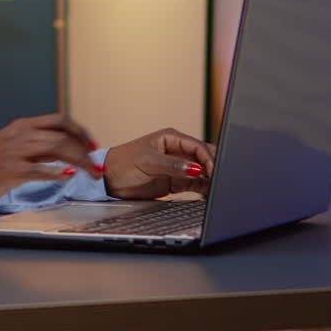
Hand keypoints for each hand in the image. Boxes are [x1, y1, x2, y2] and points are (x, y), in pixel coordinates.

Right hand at [0, 114, 101, 203]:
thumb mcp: (14, 145)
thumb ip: (38, 144)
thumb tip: (67, 150)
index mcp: (23, 125)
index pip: (59, 120)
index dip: (80, 131)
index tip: (92, 145)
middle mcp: (21, 134)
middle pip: (63, 137)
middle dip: (85, 152)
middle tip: (96, 166)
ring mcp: (16, 151)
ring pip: (57, 149)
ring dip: (80, 163)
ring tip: (90, 174)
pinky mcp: (11, 170)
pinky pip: (41, 170)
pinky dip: (57, 173)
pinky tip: (68, 176)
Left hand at [102, 127, 216, 198]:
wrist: (109, 181)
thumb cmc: (123, 164)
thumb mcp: (147, 162)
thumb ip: (172, 165)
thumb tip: (196, 169)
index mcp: (171, 138)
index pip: (197, 146)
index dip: (208, 158)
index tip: (214, 170)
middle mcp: (177, 151)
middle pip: (204, 157)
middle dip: (214, 166)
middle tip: (221, 179)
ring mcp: (178, 167)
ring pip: (202, 172)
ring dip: (211, 178)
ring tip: (219, 187)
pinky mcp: (176, 182)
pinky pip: (196, 184)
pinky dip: (204, 188)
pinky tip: (211, 193)